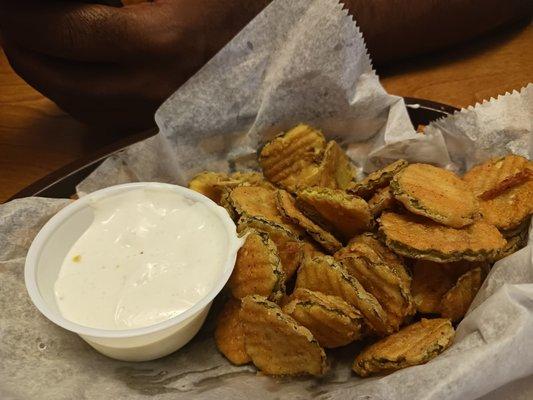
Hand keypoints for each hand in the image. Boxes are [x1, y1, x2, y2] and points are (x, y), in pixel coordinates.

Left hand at [0, 0, 268, 130]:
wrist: (273, 43)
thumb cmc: (228, 4)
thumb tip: (75, 4)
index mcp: (157, 40)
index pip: (68, 35)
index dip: (24, 21)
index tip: (6, 8)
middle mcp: (154, 84)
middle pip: (67, 83)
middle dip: (24, 54)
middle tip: (8, 28)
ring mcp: (161, 107)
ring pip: (83, 108)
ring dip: (46, 81)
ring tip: (28, 51)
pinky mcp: (165, 117)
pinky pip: (106, 118)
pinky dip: (75, 99)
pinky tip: (68, 77)